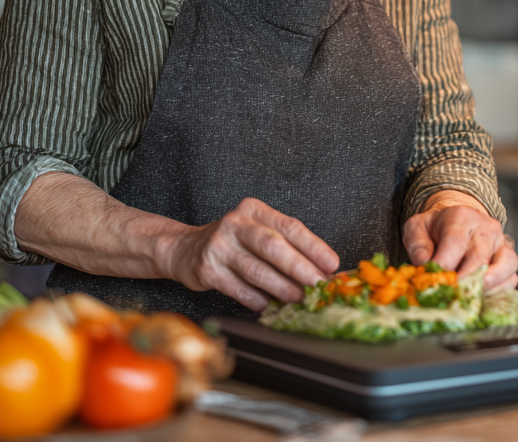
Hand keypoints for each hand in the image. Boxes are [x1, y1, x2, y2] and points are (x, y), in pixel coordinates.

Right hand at [161, 197, 339, 311]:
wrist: (186, 249)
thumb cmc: (232, 243)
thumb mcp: (257, 232)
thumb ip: (285, 246)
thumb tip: (321, 271)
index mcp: (254, 210)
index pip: (289, 226)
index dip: (313, 246)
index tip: (331, 264)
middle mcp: (235, 224)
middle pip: (273, 246)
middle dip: (300, 268)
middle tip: (318, 284)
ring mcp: (219, 246)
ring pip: (257, 270)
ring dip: (282, 288)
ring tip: (299, 298)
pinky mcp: (207, 269)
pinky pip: (239, 288)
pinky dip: (257, 300)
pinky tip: (268, 306)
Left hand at [403, 190, 517, 292]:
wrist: (458, 222)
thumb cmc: (436, 229)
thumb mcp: (417, 227)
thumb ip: (417, 243)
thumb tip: (424, 262)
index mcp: (461, 217)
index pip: (455, 242)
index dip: (444, 264)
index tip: (434, 281)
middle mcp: (486, 228)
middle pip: (480, 258)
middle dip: (464, 281)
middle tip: (450, 296)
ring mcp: (501, 243)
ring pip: (505, 266)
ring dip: (487, 287)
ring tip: (468, 297)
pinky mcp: (509, 259)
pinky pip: (512, 278)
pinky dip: (499, 291)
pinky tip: (480, 297)